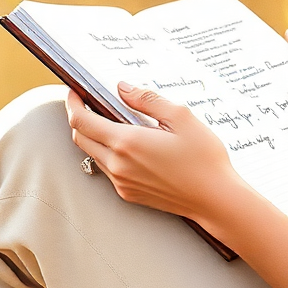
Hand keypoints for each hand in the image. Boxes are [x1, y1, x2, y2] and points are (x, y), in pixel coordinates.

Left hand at [65, 83, 239, 222]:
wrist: (215, 199)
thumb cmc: (203, 157)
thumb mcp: (181, 117)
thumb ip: (147, 99)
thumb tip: (122, 87)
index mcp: (127, 142)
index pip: (82, 121)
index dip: (73, 103)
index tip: (75, 91)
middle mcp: (118, 165)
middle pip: (80, 138)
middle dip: (79, 118)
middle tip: (90, 102)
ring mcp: (121, 183)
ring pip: (93, 154)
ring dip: (93, 136)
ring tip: (112, 119)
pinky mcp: (129, 194)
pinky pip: (107, 170)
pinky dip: (108, 152)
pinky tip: (130, 144)